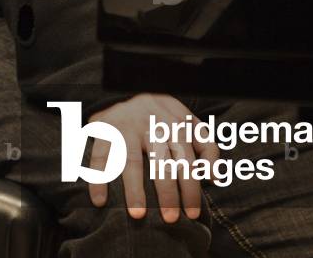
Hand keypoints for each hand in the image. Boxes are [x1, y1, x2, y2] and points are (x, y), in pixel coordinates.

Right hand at [88, 93, 219, 221]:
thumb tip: (215, 177)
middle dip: (168, 193)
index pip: (187, 159)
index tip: (193, 213)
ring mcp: (128, 126)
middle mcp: (152, 124)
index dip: (191, 186)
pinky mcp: (106, 130)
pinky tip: (100, 201)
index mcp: (175, 124)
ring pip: (132, 160)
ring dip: (134, 189)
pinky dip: (98, 178)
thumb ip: (206, 147)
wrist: (128, 92)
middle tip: (171, 220)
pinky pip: (100, 156)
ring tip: (139, 215)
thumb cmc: (164, 117)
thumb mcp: (189, 123)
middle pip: (162, 162)